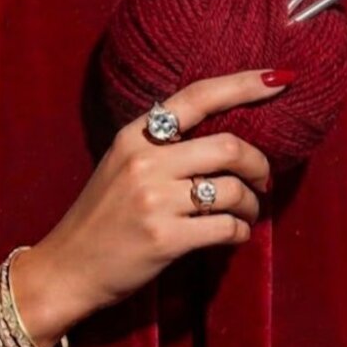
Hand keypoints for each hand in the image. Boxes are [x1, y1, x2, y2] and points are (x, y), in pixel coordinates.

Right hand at [10, 69, 293, 346]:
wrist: (67, 268)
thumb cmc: (101, 217)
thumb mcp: (120, 165)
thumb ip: (162, 147)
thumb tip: (225, 141)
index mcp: (134, 136)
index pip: (197, 96)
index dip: (243, 84)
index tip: (279, 78)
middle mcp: (144, 162)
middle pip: (228, 147)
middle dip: (259, 164)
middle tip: (264, 179)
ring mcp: (154, 201)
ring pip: (233, 190)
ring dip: (252, 204)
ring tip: (247, 213)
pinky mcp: (165, 239)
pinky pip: (226, 228)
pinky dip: (241, 231)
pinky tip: (234, 235)